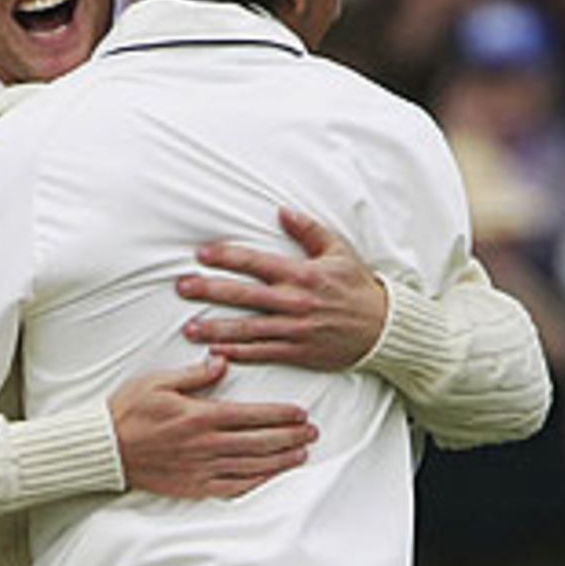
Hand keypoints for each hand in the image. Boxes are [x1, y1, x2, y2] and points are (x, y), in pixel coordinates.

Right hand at [110, 353, 316, 499]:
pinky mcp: (195, 487)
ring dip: (280, 460)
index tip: (301, 413)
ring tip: (302, 454)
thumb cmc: (128, 412)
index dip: (281, 415)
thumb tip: (223, 362)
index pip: (252, 415)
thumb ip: (195, 375)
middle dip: (291, 437)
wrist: (105, 449)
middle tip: (313, 433)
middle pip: (260, 442)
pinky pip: (233, 487)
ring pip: (252, 466)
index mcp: (201, 417)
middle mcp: (207, 446)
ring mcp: (202, 469)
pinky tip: (270, 475)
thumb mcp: (159, 383)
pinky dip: (256, 481)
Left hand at [177, 207, 387, 370]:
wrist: (382, 328)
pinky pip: (262, 354)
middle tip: (182, 288)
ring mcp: (294, 330)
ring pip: (248, 329)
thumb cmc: (357, 287)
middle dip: (210, 291)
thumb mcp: (337, 252)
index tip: (201, 254)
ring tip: (189, 328)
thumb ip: (308, 230)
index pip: (256, 262)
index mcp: (301, 274)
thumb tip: (282, 211)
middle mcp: (295, 302)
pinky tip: (216, 354)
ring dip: (217, 329)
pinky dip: (238, 354)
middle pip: (244, 295)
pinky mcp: (297, 353)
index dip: (227, 257)